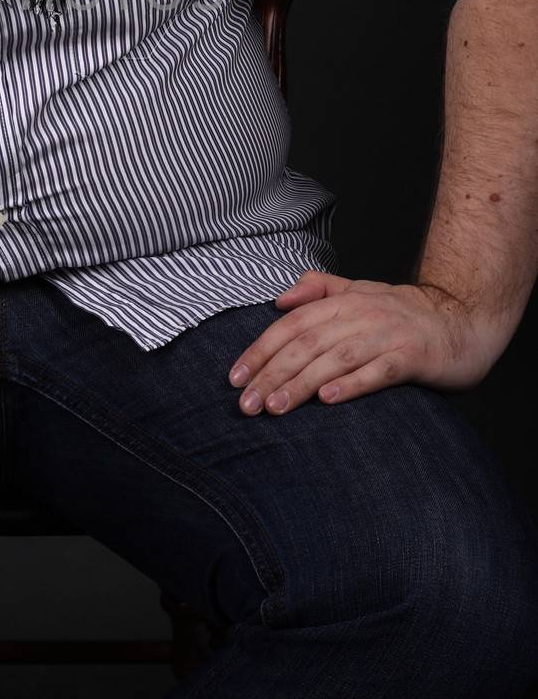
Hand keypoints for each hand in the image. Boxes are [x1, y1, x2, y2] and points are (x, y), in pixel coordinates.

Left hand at [226, 271, 499, 416]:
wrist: (464, 320)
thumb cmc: (405, 313)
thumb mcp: (359, 292)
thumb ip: (319, 290)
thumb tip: (279, 299)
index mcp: (342, 302)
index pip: (290, 326)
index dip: (260, 351)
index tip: (234, 378)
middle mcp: (360, 315)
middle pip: (305, 344)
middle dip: (271, 374)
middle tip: (245, 405)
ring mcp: (387, 335)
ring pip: (334, 358)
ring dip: (301, 384)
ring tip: (275, 407)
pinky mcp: (412, 357)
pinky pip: (378, 371)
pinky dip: (351, 384)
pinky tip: (328, 400)